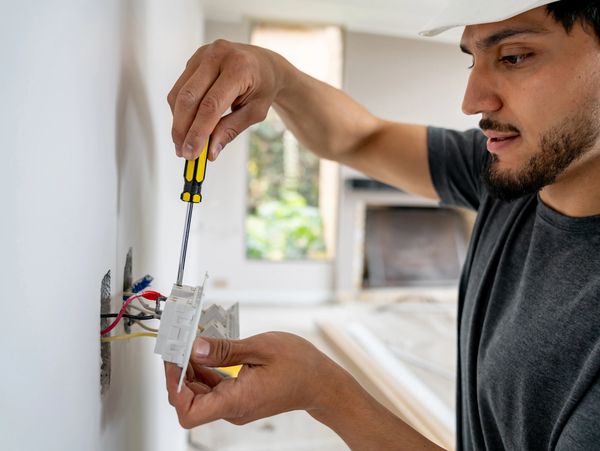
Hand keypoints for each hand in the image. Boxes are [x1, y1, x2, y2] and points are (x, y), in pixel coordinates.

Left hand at [164, 331, 348, 428]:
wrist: (321, 382)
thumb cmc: (300, 366)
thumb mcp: (261, 348)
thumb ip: (225, 350)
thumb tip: (195, 348)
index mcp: (237, 400)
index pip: (189, 411)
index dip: (175, 387)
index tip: (175, 361)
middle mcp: (233, 409)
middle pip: (190, 401)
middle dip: (179, 372)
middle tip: (179, 344)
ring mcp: (236, 405)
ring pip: (200, 394)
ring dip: (191, 370)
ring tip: (191, 343)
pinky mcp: (239, 398)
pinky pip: (213, 389)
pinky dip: (204, 371)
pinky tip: (206, 351)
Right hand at [168, 39, 285, 159]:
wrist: (264, 64)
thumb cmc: (262, 88)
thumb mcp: (255, 112)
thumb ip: (231, 130)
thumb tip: (209, 152)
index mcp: (238, 68)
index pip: (211, 105)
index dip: (198, 132)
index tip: (191, 153)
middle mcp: (217, 55)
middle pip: (189, 98)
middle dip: (182, 129)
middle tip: (182, 152)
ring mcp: (203, 54)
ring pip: (179, 93)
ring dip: (178, 121)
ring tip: (183, 142)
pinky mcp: (193, 59)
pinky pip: (179, 88)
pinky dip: (180, 110)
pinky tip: (186, 124)